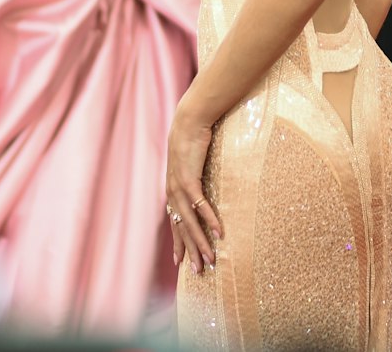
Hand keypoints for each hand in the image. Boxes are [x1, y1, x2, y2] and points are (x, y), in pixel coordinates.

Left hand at [165, 104, 221, 274]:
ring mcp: (179, 186)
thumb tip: (202, 187)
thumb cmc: (192, 140)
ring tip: (211, 260)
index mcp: (172, 189)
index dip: (178, 242)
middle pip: (181, 228)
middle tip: (200, 271)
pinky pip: (201, 205)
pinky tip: (220, 233)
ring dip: (201, 242)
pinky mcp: (189, 178)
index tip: (181, 262)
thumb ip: (195, 178)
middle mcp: (172, 191)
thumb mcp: (191, 164)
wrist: (189, 120)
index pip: (175, 222)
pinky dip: (210, 220)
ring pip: (190, 222)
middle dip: (190, 251)